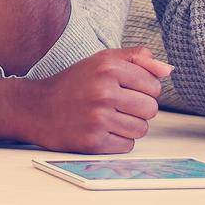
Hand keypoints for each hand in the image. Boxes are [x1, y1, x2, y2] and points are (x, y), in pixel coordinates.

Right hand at [21, 46, 171, 153]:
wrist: (36, 108)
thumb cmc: (74, 83)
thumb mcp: (102, 61)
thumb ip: (137, 59)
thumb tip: (168, 70)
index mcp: (108, 67)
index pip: (154, 86)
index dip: (144, 90)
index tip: (127, 90)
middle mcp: (103, 91)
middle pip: (151, 109)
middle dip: (139, 109)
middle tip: (118, 105)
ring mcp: (98, 118)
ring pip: (141, 129)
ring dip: (129, 126)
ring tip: (109, 118)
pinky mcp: (93, 141)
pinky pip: (126, 145)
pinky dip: (117, 141)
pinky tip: (101, 130)